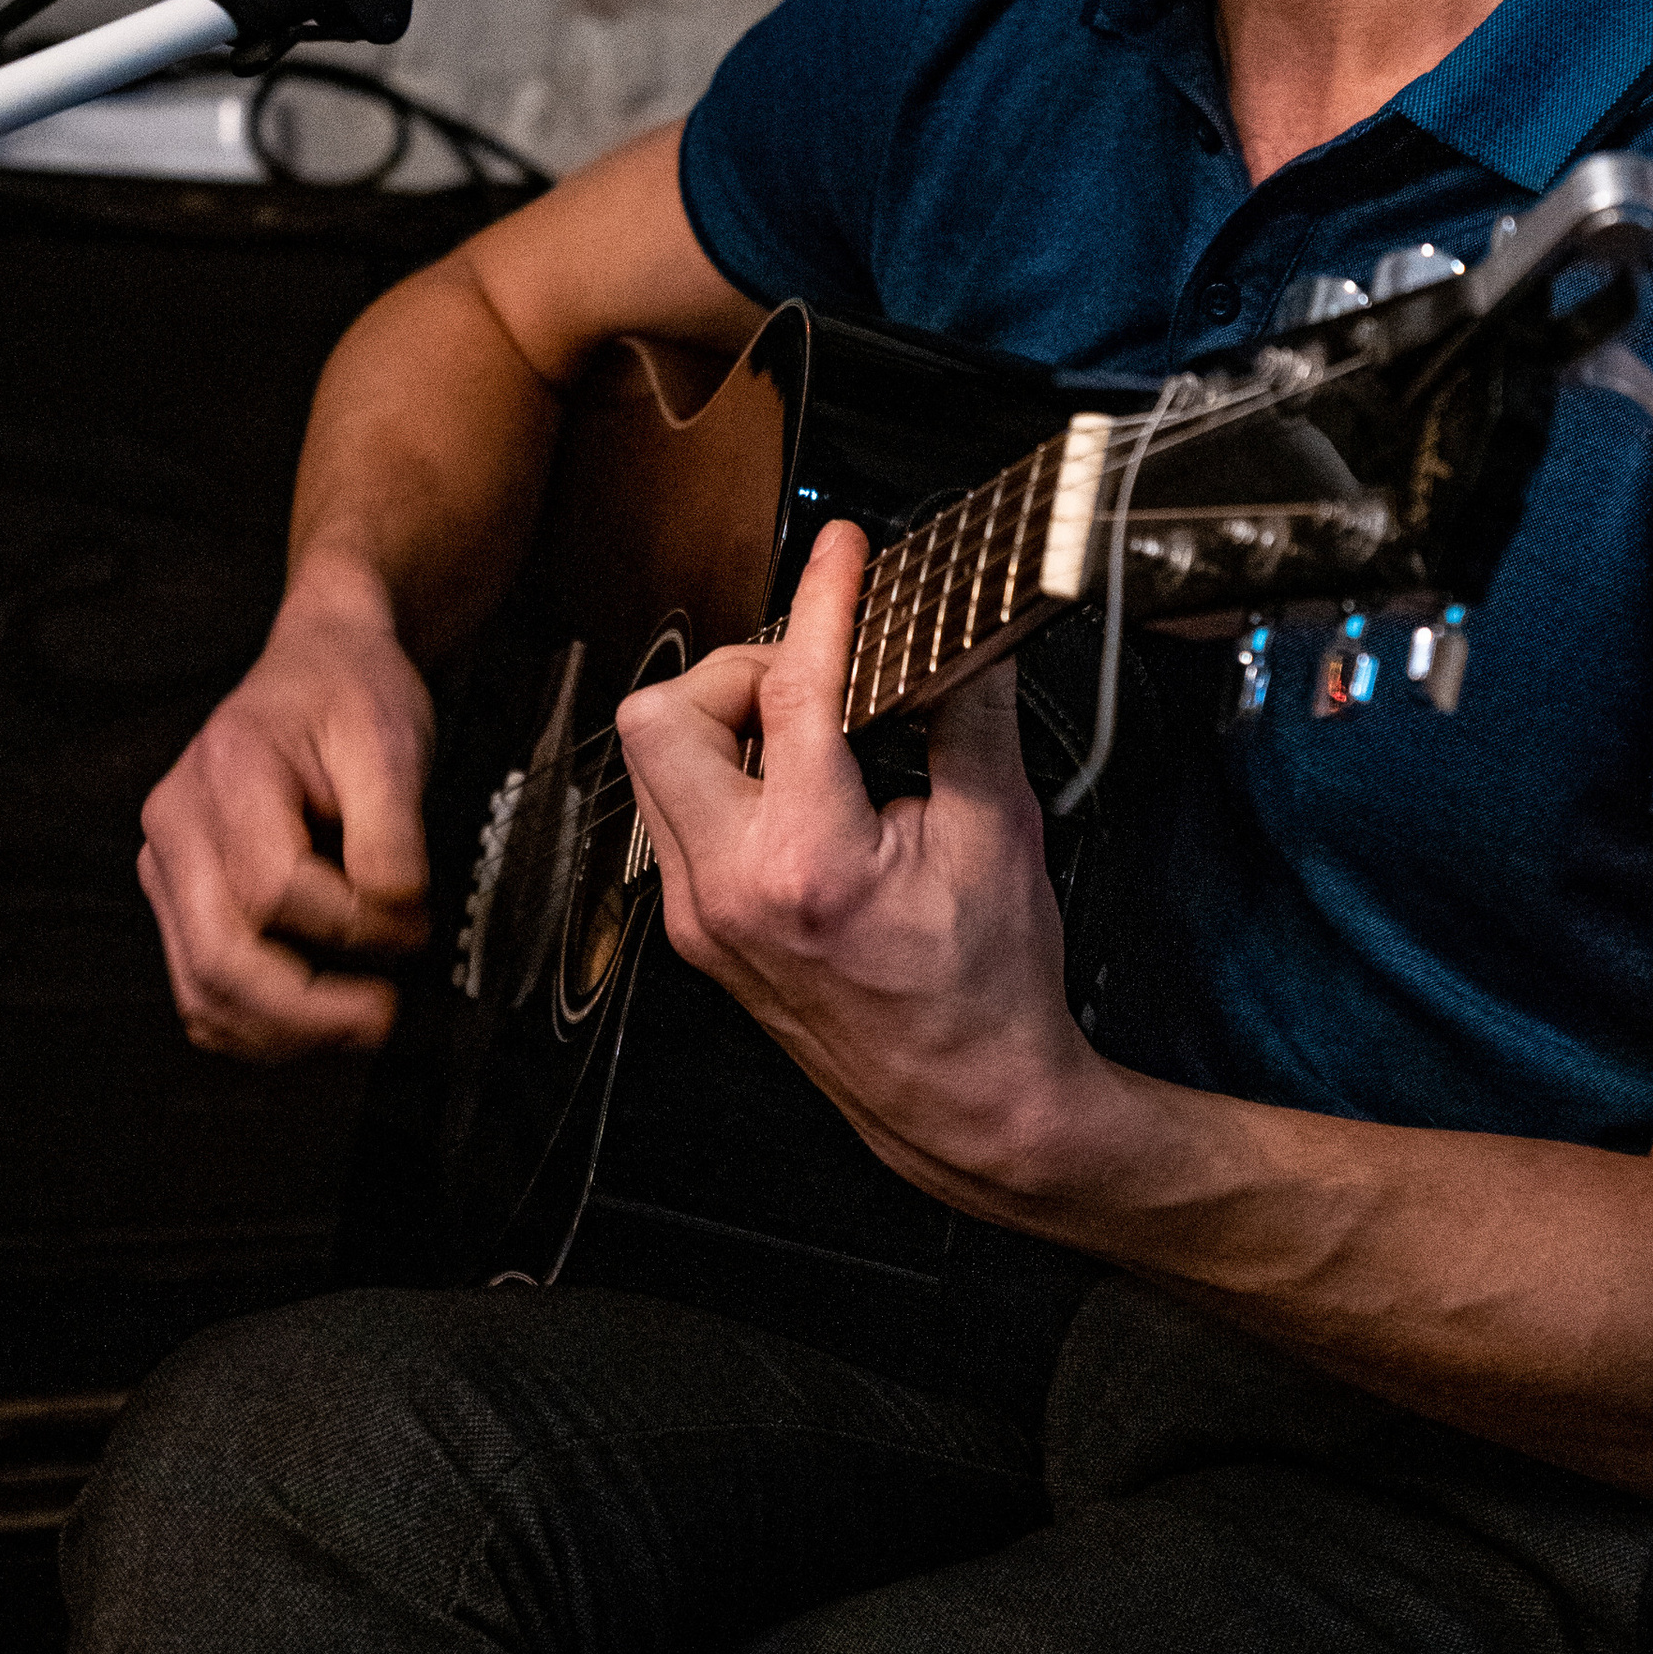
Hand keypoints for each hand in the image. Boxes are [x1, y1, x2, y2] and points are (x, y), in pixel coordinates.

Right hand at [139, 565, 430, 1059]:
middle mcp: (175, 825)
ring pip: (200, 991)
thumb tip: (395, 913)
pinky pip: (201, 988)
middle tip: (383, 1017)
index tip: (416, 923)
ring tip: (358, 1025)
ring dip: (282, 1033)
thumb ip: (393, 831)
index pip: (276, 888)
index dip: (353, 924)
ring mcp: (168, 867)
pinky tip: (316, 1019)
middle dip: (306, 1011)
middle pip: (218, 959)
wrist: (320, 664)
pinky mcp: (181, 899)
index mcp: (225, 773)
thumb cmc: (352, 693)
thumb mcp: (392, 740)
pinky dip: (257, 1025)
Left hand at [616, 519, 1103, 1211]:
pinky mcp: (698, 929)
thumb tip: (960, 630)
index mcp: (808, 864)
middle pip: (662, 714)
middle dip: (739, 669)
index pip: (790, 687)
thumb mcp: (1000, 833)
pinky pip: (676, 811)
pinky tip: (798, 784)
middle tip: (815, 676)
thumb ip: (971, 714)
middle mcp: (731, 891)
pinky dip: (727, 771)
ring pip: (653, 760)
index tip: (843, 554)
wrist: (965, 1100)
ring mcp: (702, 915)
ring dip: (724, 718)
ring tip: (809, 730)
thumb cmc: (986, 993)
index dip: (823, 599)